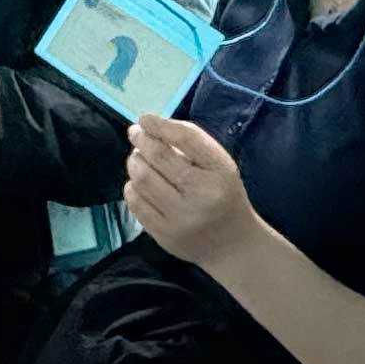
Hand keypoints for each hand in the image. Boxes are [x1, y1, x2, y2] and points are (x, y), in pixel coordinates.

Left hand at [125, 117, 260, 267]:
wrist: (232, 244)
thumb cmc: (223, 194)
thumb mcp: (220, 165)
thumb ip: (191, 144)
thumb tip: (149, 126)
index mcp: (220, 172)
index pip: (187, 139)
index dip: (160, 125)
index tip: (144, 119)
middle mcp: (202, 195)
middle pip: (159, 158)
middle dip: (141, 141)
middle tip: (136, 135)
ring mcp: (181, 218)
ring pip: (142, 179)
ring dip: (134, 163)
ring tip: (138, 159)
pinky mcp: (164, 235)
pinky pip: (136, 203)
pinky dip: (132, 187)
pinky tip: (139, 184)